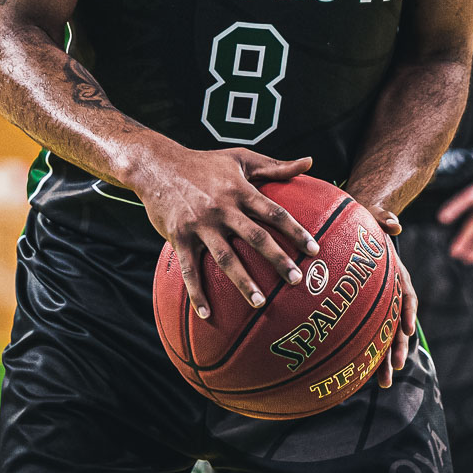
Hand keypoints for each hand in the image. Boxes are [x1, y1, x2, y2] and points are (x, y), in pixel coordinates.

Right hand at [133, 148, 320, 319]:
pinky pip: (189, 269)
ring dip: (243, 281)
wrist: (158, 165)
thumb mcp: (241, 158)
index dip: (295, 231)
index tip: (314, 250)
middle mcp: (222, 208)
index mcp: (240, 190)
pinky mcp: (179, 236)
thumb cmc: (204, 163)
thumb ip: (275, 166)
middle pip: (255, 237)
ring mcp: (200, 224)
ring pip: (225, 257)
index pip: (273, 212)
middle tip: (296, 280)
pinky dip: (197, 292)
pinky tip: (207, 314)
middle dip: (277, 259)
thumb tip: (309, 162)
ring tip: (261, 303)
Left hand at [369, 205, 417, 388]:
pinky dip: (370, 354)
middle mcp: (392, 293)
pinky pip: (371, 335)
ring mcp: (380, 305)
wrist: (361, 224)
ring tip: (384, 383)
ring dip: (387, 359)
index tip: (406, 328)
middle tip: (395, 367)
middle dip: (398, 346)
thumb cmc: (368, 220)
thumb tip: (394, 223)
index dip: (407, 312)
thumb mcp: (375, 215)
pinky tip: (363, 375)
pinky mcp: (368, 312)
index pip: (406, 295)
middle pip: (398, 324)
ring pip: (386, 336)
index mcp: (397, 274)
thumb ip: (384, 218)